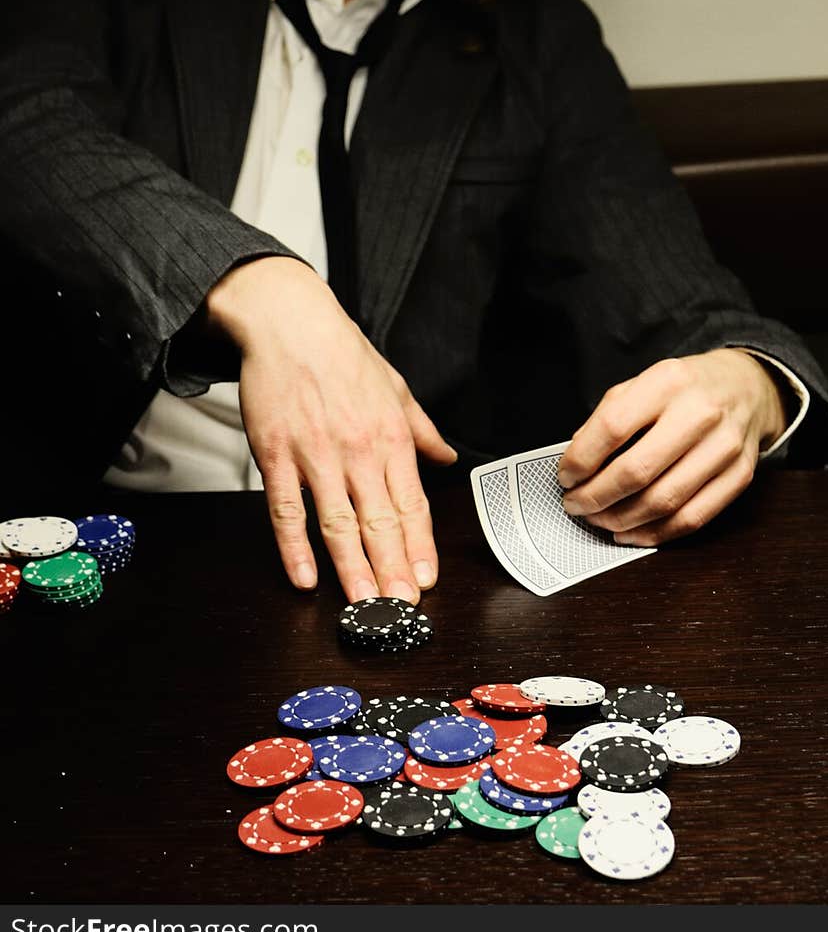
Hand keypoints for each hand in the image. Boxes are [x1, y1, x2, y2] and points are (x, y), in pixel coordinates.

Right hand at [205, 257, 456, 601]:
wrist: (288, 322)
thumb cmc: (339, 352)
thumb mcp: (395, 386)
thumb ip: (421, 428)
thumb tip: (446, 455)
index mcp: (390, 436)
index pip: (411, 503)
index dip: (419, 546)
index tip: (426, 580)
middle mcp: (358, 450)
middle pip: (380, 522)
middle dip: (394, 570)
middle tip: (402, 609)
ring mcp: (315, 455)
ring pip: (338, 524)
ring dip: (352, 569)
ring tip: (364, 605)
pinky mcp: (276, 455)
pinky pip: (286, 509)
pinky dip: (294, 547)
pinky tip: (305, 576)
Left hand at [556, 350, 786, 545]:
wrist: (747, 386)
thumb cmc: (686, 388)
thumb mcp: (644, 381)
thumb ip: (609, 416)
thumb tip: (577, 462)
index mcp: (668, 381)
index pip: (612, 427)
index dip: (581, 459)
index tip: (565, 476)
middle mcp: (700, 413)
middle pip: (637, 471)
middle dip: (596, 496)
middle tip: (575, 504)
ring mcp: (724, 447)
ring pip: (664, 501)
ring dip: (620, 520)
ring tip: (598, 519)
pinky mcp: (739, 476)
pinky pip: (692, 518)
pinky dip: (654, 534)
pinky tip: (629, 532)